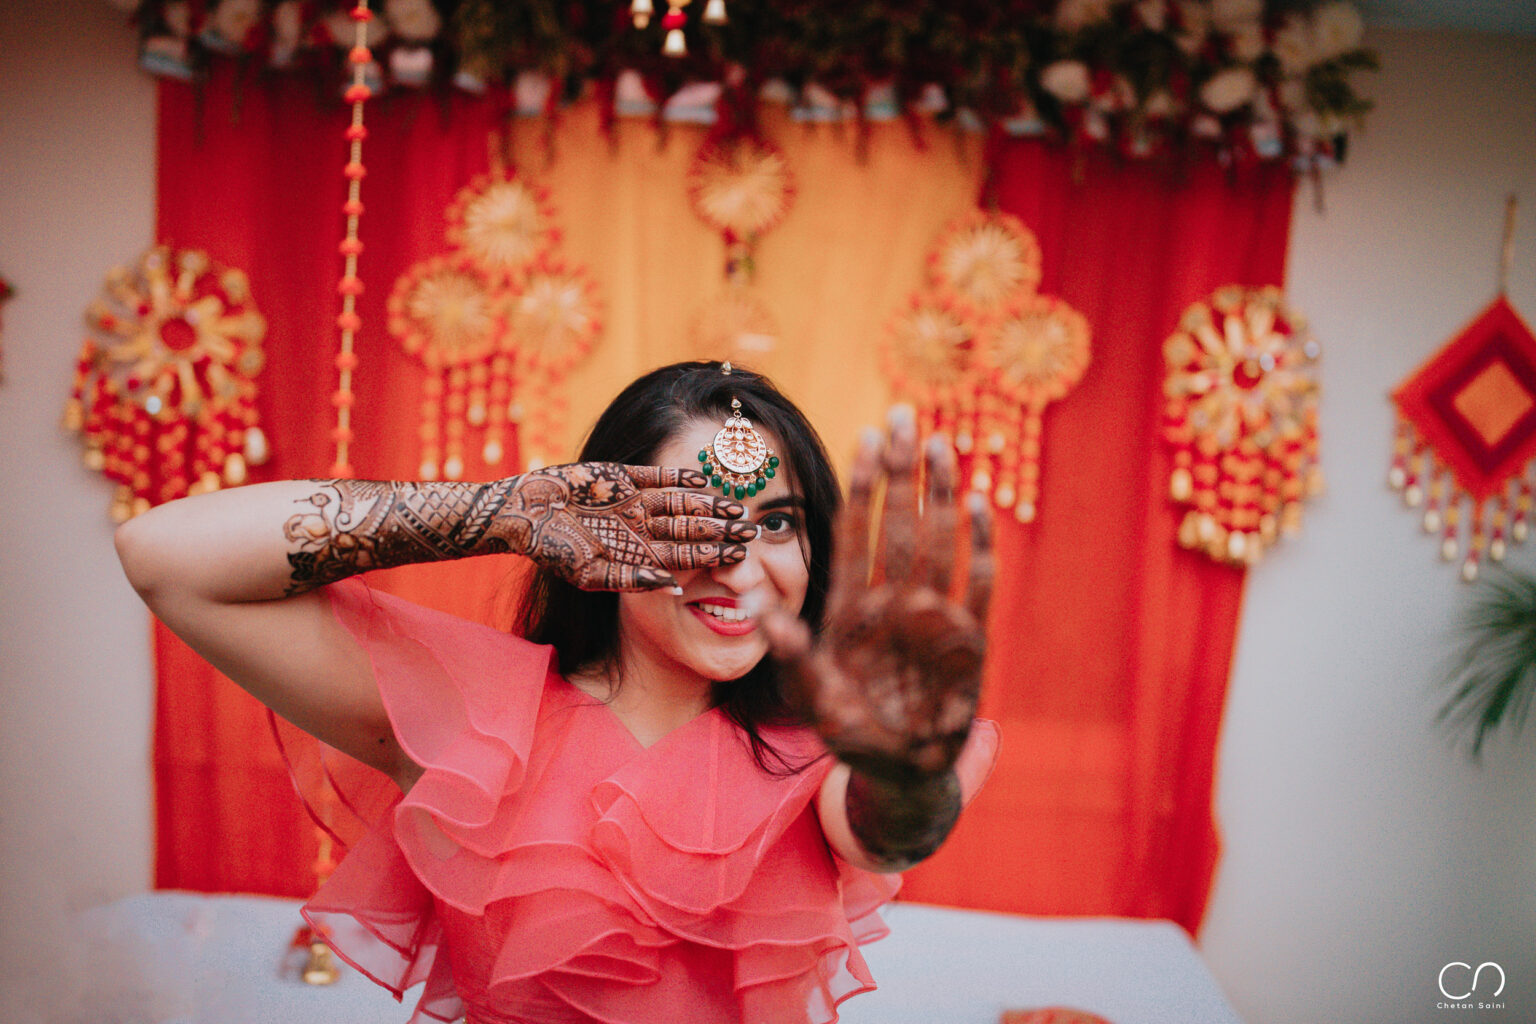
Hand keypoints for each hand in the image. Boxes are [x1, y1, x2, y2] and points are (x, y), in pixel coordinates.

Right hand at [507, 461, 757, 591]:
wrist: (522, 514)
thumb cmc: (551, 551)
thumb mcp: (590, 574)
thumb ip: (630, 579)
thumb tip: (672, 587)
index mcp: (637, 553)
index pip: (684, 554)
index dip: (712, 555)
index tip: (741, 557)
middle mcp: (641, 527)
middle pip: (690, 527)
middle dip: (720, 530)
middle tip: (752, 530)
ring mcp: (634, 500)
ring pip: (680, 502)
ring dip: (708, 503)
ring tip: (737, 506)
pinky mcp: (623, 476)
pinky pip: (658, 476)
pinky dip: (679, 477)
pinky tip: (703, 480)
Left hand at [764, 409, 992, 781]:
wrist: (900, 772)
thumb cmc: (850, 730)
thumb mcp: (810, 693)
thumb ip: (789, 651)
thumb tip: (754, 605)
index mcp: (853, 606)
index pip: (856, 532)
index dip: (863, 487)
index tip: (863, 439)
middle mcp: (894, 600)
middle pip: (899, 521)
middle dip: (901, 470)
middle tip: (903, 414)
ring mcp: (932, 616)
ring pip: (937, 539)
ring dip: (939, 492)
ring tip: (940, 443)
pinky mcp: (968, 639)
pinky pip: (976, 582)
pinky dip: (978, 544)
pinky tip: (978, 503)